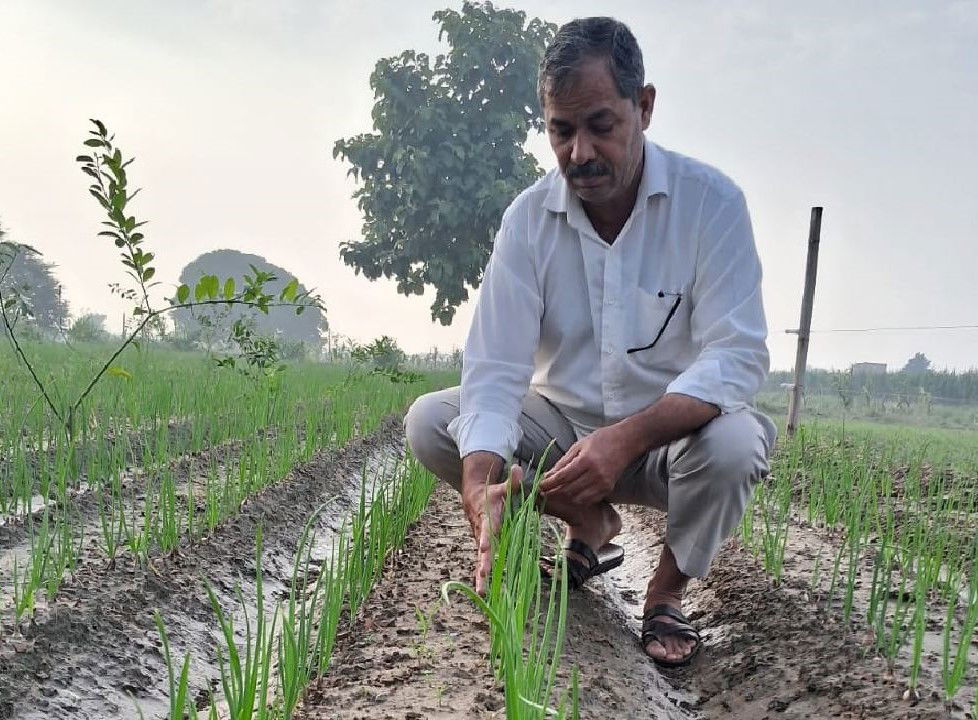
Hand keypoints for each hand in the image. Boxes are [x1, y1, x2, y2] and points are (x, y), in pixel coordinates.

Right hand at [461, 465, 522, 594]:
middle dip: (482, 564)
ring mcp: (482, 542)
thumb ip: (511, 481)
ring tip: (482, 593)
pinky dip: (482, 578)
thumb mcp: (501, 487)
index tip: (484, 548)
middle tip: (482, 577)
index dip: (486, 539)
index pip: (487, 530)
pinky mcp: (483, 548)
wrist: (473, 499)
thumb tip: (517, 469)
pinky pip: (483, 564)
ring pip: (480, 561)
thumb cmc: (492, 494)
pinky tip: (484, 594)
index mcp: (488, 519)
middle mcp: (482, 533)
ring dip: (481, 577)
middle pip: (482, 551)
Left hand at [538, 425, 631, 505]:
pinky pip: (589, 500)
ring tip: (556, 493)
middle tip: (544, 492)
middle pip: (569, 490)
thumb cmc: (601, 440)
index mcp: (586, 460)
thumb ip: (564, 462)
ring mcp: (603, 483)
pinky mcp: (608, 488)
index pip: (563, 477)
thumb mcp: (579, 446)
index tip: (540, 486)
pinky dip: (578, 499)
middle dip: (554, 492)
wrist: (626, 442)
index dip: (549, 483)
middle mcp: (595, 474)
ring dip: (565, 498)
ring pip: (578, 498)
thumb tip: (548, 475)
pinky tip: (571, 494)